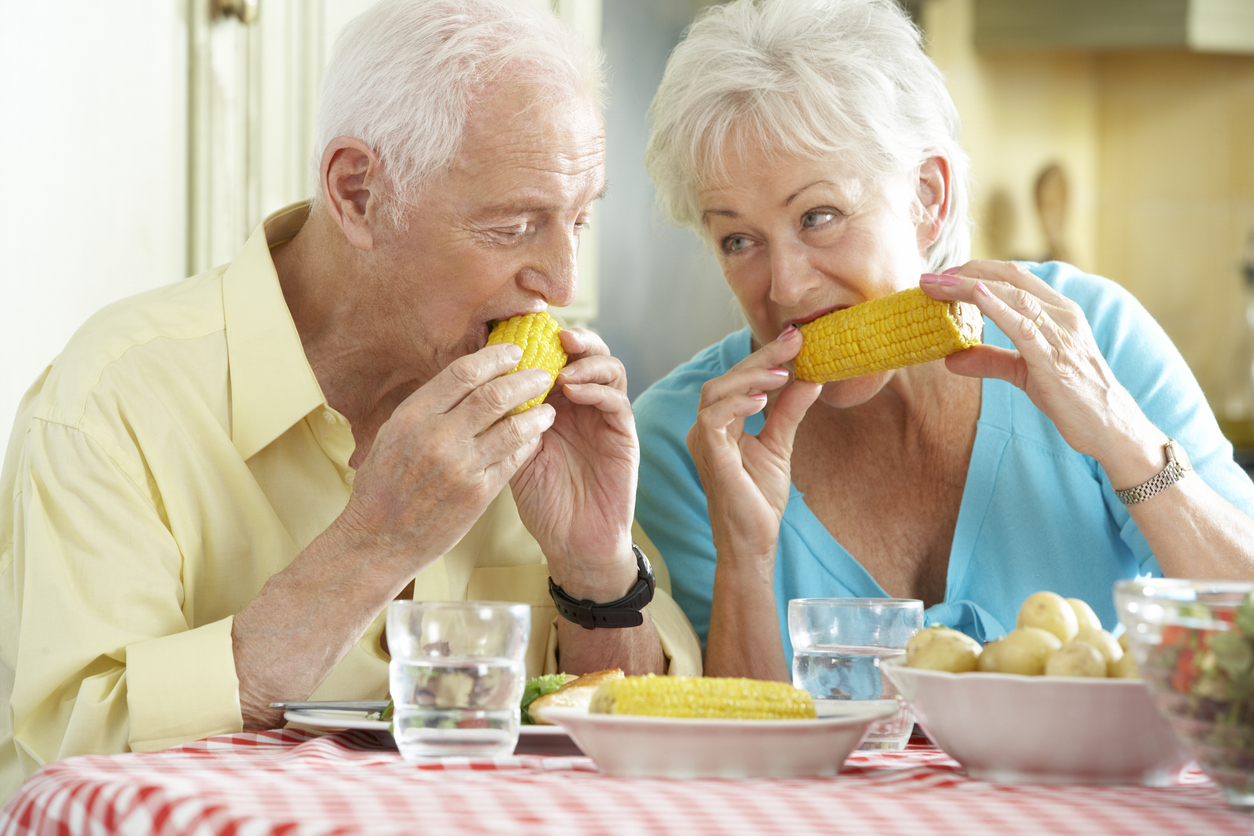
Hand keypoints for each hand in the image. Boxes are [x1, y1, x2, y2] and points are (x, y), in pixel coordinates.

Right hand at [337, 343, 556, 570]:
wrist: (379, 540)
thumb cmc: (383, 485)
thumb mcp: (393, 434)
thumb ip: (429, 408)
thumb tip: (467, 379)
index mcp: (413, 416)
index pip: (463, 373)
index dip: (494, 357)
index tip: (513, 351)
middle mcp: (438, 437)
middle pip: (494, 394)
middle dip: (524, 379)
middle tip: (542, 374)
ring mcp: (461, 467)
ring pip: (512, 427)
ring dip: (536, 412)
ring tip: (547, 407)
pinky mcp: (479, 493)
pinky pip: (514, 459)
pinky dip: (529, 443)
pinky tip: (536, 436)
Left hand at [510, 328, 638, 600]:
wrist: (572, 544)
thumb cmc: (542, 501)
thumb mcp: (514, 452)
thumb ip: (507, 418)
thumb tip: (479, 378)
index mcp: (557, 404)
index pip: (556, 358)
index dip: (542, 339)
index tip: (518, 328)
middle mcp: (585, 406)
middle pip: (588, 354)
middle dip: (573, 339)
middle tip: (553, 336)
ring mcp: (606, 419)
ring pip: (609, 370)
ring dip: (587, 360)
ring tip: (562, 366)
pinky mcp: (624, 437)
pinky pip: (616, 402)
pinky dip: (596, 389)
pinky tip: (572, 390)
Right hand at [686, 327, 821, 566]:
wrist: (753, 540)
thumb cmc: (758, 499)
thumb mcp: (779, 445)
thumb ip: (790, 411)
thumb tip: (812, 378)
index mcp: (721, 423)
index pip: (739, 380)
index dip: (765, 357)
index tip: (796, 338)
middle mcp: (706, 428)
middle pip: (726, 378)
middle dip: (761, 357)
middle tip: (795, 342)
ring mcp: (704, 441)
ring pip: (716, 391)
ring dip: (751, 376)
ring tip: (784, 373)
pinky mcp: (709, 455)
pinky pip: (713, 418)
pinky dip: (737, 403)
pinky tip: (764, 400)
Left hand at [921, 261, 1159, 468]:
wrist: (1110, 426)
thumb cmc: (1071, 395)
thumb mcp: (1024, 372)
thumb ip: (990, 360)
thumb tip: (950, 359)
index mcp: (1057, 311)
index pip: (1013, 277)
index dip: (976, 270)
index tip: (942, 275)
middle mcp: (1061, 314)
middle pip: (1009, 277)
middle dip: (966, 271)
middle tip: (929, 276)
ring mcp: (1060, 334)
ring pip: (1012, 296)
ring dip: (969, 286)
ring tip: (936, 284)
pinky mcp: (1055, 359)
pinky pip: (1023, 327)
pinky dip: (997, 307)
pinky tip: (974, 295)